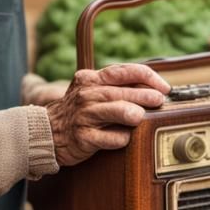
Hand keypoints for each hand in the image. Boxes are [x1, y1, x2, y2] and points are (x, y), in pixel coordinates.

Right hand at [46, 63, 169, 165]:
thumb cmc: (79, 111)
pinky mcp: (82, 137)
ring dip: (131, 113)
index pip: (125, 71)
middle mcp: (87, 94)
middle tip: (159, 100)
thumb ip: (118, 86)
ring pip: (113, 110)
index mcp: (93, 79)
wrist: (45, 132)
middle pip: (121, 92)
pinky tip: (126, 138)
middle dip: (145, 95)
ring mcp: (84, 116)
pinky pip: (106, 138)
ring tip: (141, 117)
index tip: (164, 87)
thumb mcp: (93, 91)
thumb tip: (155, 88)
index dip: (148, 77)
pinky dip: (119, 138)